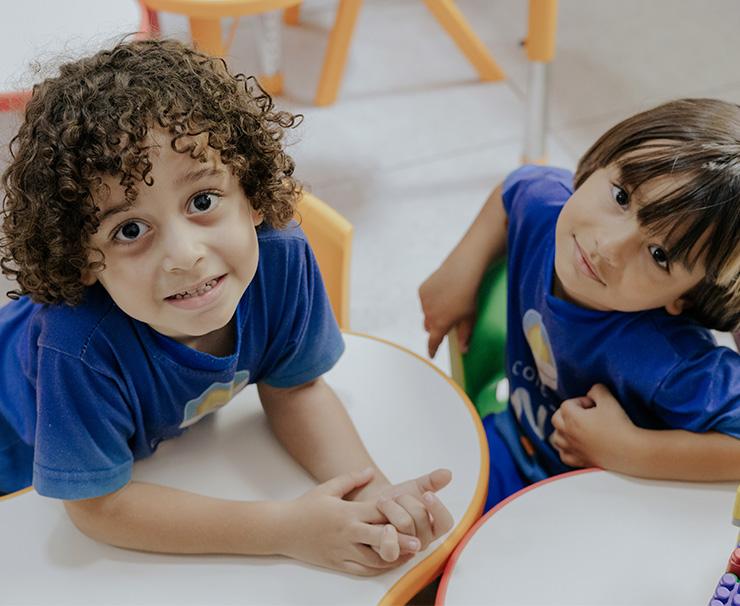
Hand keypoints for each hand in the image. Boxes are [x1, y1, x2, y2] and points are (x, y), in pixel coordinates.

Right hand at [283, 468, 415, 575]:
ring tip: (408, 555)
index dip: (395, 513)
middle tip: (417, 542)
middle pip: (378, 538)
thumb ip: (351, 479)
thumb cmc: (306, 507)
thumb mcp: (328, 488)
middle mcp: (346, 533)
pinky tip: (388, 565)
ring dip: (392, 558)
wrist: (282, 529)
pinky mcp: (337, 564)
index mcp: (346, 512)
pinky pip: (361, 570)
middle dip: (399, 541)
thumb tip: (370, 471)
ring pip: (372, 558)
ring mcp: (342, 550)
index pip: (376, 513)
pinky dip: (377, 569)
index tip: (412, 514)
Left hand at [356, 469, 454, 550]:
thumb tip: (448, 472)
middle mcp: (423, 540)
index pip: (446, 522)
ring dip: (390, 507)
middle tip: (395, 496)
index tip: (426, 494)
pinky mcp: (389, 554)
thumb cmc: (397, 498)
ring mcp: (407, 549)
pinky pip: (390, 549)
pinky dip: (386, 533)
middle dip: (404, 499)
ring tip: (382, 502)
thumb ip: (432, 481)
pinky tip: (381, 521)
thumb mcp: (416, 487)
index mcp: (434, 526)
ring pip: (404, 524)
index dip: (438, 508)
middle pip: (420, 516)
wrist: (374, 505)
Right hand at [419, 263, 478, 357]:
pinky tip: (442, 292)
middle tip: (446, 321)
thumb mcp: (470, 318)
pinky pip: (424, 300)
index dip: (432, 350)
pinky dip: (430, 300)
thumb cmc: (469, 295)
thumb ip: (465, 335)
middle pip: (428, 327)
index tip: (432, 355)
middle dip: (435, 327)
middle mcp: (428, 315)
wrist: (462, 270)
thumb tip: (464, 350)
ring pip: (426, 313)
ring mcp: (424, 302)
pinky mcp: (422, 290)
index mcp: (440, 325)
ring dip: (432, 312)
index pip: (433, 342)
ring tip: (446, 302)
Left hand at [551, 384, 637, 469]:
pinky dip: (566, 450)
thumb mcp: (609, 401)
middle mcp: (568, 434)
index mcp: (572, 419)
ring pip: (556, 438)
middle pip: (556, 419)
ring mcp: (572, 449)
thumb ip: (597, 390)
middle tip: (585, 414)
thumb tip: (591, 391)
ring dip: (563, 430)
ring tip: (578, 428)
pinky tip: (576, 446)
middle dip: (568, 413)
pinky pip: (563, 456)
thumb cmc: (619, 425)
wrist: (631, 452)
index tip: (595, 405)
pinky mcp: (579, 462)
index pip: (566, 404)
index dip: (581, 401)